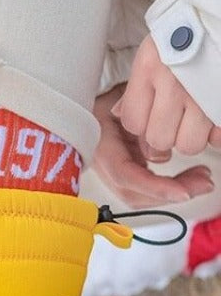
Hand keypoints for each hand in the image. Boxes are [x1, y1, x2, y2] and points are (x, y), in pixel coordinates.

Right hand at [92, 84, 213, 208]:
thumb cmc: (110, 99)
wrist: (92, 106)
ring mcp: (111, 173)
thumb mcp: (126, 101)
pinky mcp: (123, 174)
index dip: (154, 187)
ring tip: (200, 180)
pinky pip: (145, 188)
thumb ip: (142, 120)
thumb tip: (161, 149)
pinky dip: (168, 187)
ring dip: (172, 192)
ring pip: (140, 196)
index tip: (183, 193)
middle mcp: (103, 166)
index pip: (125, 176)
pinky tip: (189, 179)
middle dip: (169, 193)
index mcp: (101, 147)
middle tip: (203, 184)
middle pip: (133, 194)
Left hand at [113, 34, 220, 155]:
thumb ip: (134, 88)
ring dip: (189, 136)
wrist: (215, 15)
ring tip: (193, 116)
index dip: (140, 123)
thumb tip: (117, 114)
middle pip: (159, 140)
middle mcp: (175, 82)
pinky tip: (209, 118)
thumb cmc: (183, 36)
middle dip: (164, 134)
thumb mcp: (151, 54)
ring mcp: (203, 92)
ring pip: (188, 144)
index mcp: (150, 68)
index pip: (132, 123)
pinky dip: (213, 133)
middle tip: (173, 117)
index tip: (149, 111)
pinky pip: (216, 137)